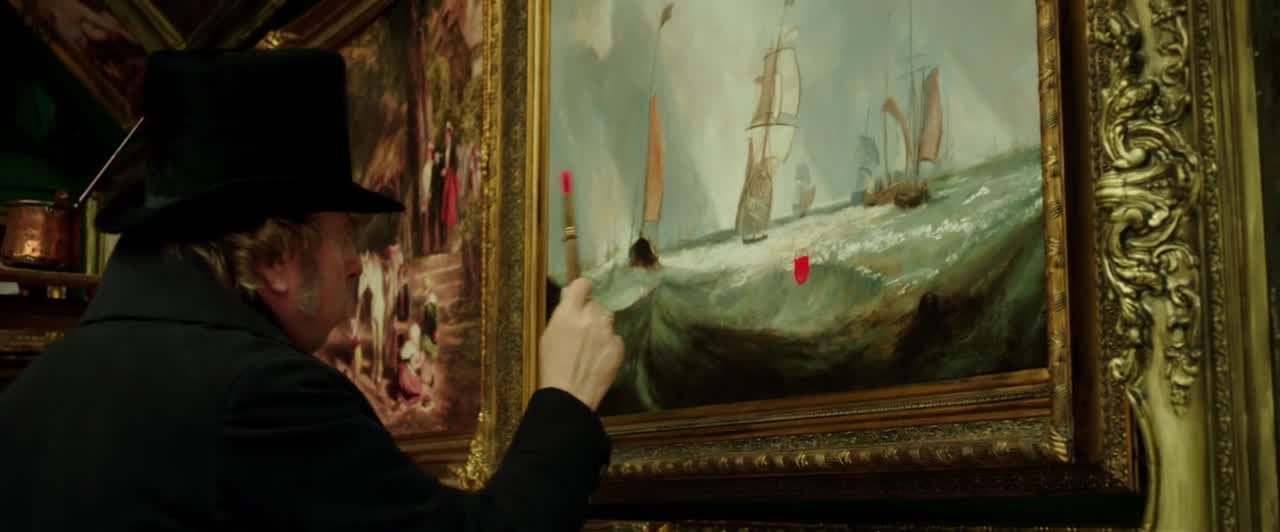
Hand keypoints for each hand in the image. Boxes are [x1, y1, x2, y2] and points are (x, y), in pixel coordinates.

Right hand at [538, 278, 623, 410]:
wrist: (569, 395)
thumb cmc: (551, 366)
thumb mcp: (548, 335)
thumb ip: (562, 314)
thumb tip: (570, 298)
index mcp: (569, 313)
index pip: (582, 285)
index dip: (582, 289)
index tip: (581, 295)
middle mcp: (591, 317)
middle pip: (596, 304)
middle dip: (590, 313)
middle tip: (583, 330)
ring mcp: (607, 332)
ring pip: (607, 320)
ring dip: (601, 327)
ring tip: (592, 346)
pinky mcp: (619, 346)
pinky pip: (615, 337)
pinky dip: (609, 344)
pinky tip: (599, 358)